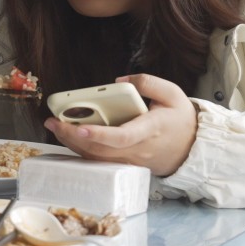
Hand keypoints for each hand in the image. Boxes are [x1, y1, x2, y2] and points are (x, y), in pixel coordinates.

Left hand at [44, 73, 197, 177]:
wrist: (191, 148)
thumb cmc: (180, 119)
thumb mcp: (173, 92)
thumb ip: (148, 82)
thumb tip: (119, 80)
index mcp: (151, 130)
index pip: (123, 136)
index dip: (100, 134)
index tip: (81, 127)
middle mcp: (138, 149)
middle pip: (101, 149)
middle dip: (73, 137)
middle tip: (53, 121)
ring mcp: (131, 160)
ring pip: (97, 157)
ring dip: (73, 144)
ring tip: (54, 126)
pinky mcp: (125, 164)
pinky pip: (100, 160)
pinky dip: (82, 150)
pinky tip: (68, 136)